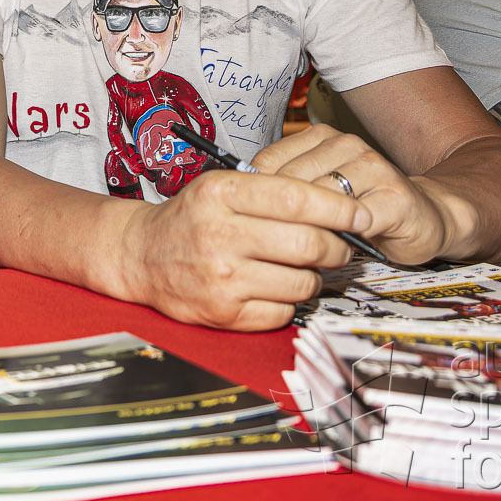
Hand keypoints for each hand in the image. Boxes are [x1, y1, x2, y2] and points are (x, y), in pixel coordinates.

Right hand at [115, 169, 370, 329]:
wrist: (140, 254)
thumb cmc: (191, 217)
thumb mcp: (222, 186)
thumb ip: (273, 192)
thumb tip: (340, 211)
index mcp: (220, 194)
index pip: (296, 198)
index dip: (338, 207)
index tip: (360, 214)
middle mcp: (218, 235)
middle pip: (308, 244)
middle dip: (336, 247)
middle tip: (338, 246)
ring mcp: (221, 278)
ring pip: (304, 283)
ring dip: (313, 276)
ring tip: (299, 267)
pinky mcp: (225, 314)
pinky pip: (285, 311)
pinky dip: (289, 300)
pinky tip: (273, 286)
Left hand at [251, 124, 453, 264]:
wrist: (426, 218)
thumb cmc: (362, 211)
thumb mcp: (316, 197)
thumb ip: (285, 193)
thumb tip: (238, 204)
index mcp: (318, 138)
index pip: (268, 163)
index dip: (256, 200)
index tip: (250, 224)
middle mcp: (345, 144)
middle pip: (291, 184)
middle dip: (282, 220)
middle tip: (276, 245)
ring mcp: (373, 164)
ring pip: (320, 202)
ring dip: (311, 231)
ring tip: (308, 249)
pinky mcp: (396, 194)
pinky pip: (354, 220)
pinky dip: (342, 239)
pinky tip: (340, 248)